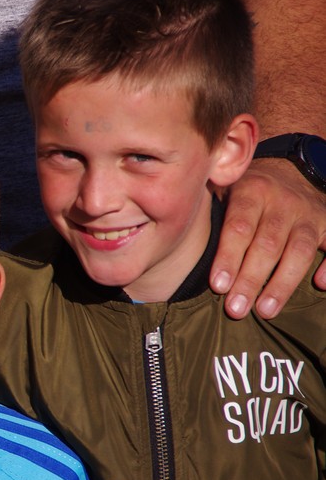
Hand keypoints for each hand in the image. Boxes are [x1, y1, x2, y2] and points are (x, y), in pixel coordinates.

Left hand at [211, 159, 325, 318]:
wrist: (291, 168)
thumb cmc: (245, 191)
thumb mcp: (225, 187)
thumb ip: (207, 209)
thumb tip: (170, 233)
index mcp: (251, 192)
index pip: (238, 227)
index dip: (228, 257)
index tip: (217, 286)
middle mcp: (282, 203)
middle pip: (267, 244)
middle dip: (250, 279)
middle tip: (236, 309)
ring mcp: (308, 214)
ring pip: (299, 251)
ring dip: (282, 283)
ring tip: (264, 311)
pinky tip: (321, 285)